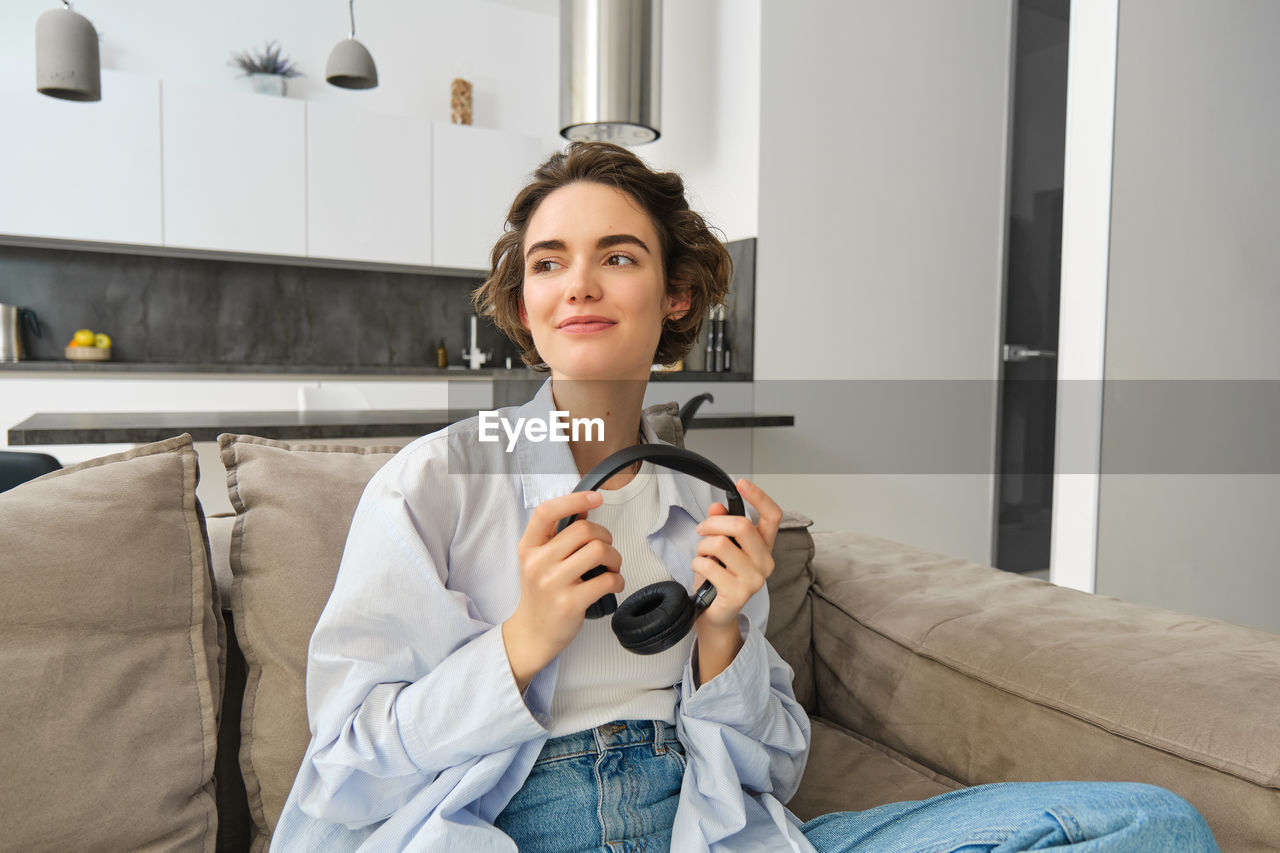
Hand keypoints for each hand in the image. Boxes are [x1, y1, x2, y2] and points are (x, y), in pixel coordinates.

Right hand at [502, 490, 624, 691]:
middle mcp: (538, 563)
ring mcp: (553, 584)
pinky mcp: (570, 603)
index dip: (574, 500)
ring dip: (615, 558)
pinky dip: (618, 580)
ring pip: (598, 551)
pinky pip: (607, 580)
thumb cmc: (541, 594)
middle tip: (606, 549)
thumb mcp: (539, 560)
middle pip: (583, 530)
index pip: (546, 512)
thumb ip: (558, 535)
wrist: (532, 633)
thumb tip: (583, 511)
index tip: (595, 498)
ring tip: (611, 567)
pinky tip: (613, 584)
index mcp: (529, 547)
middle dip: (605, 536)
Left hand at [690, 479, 781, 682]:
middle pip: (741, 525)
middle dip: (714, 523)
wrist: (715, 615)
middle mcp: (765, 562)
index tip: (742, 483)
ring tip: (701, 556)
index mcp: (764, 547)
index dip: (759, 497)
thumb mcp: (719, 548)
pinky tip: (701, 572)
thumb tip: (716, 505)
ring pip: (720, 544)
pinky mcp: (738, 593)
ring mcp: (754, 579)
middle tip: (702, 531)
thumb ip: (720, 525)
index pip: (772, 516)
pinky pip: (709, 565)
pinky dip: (697, 563)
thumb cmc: (718, 579)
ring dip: (702, 546)